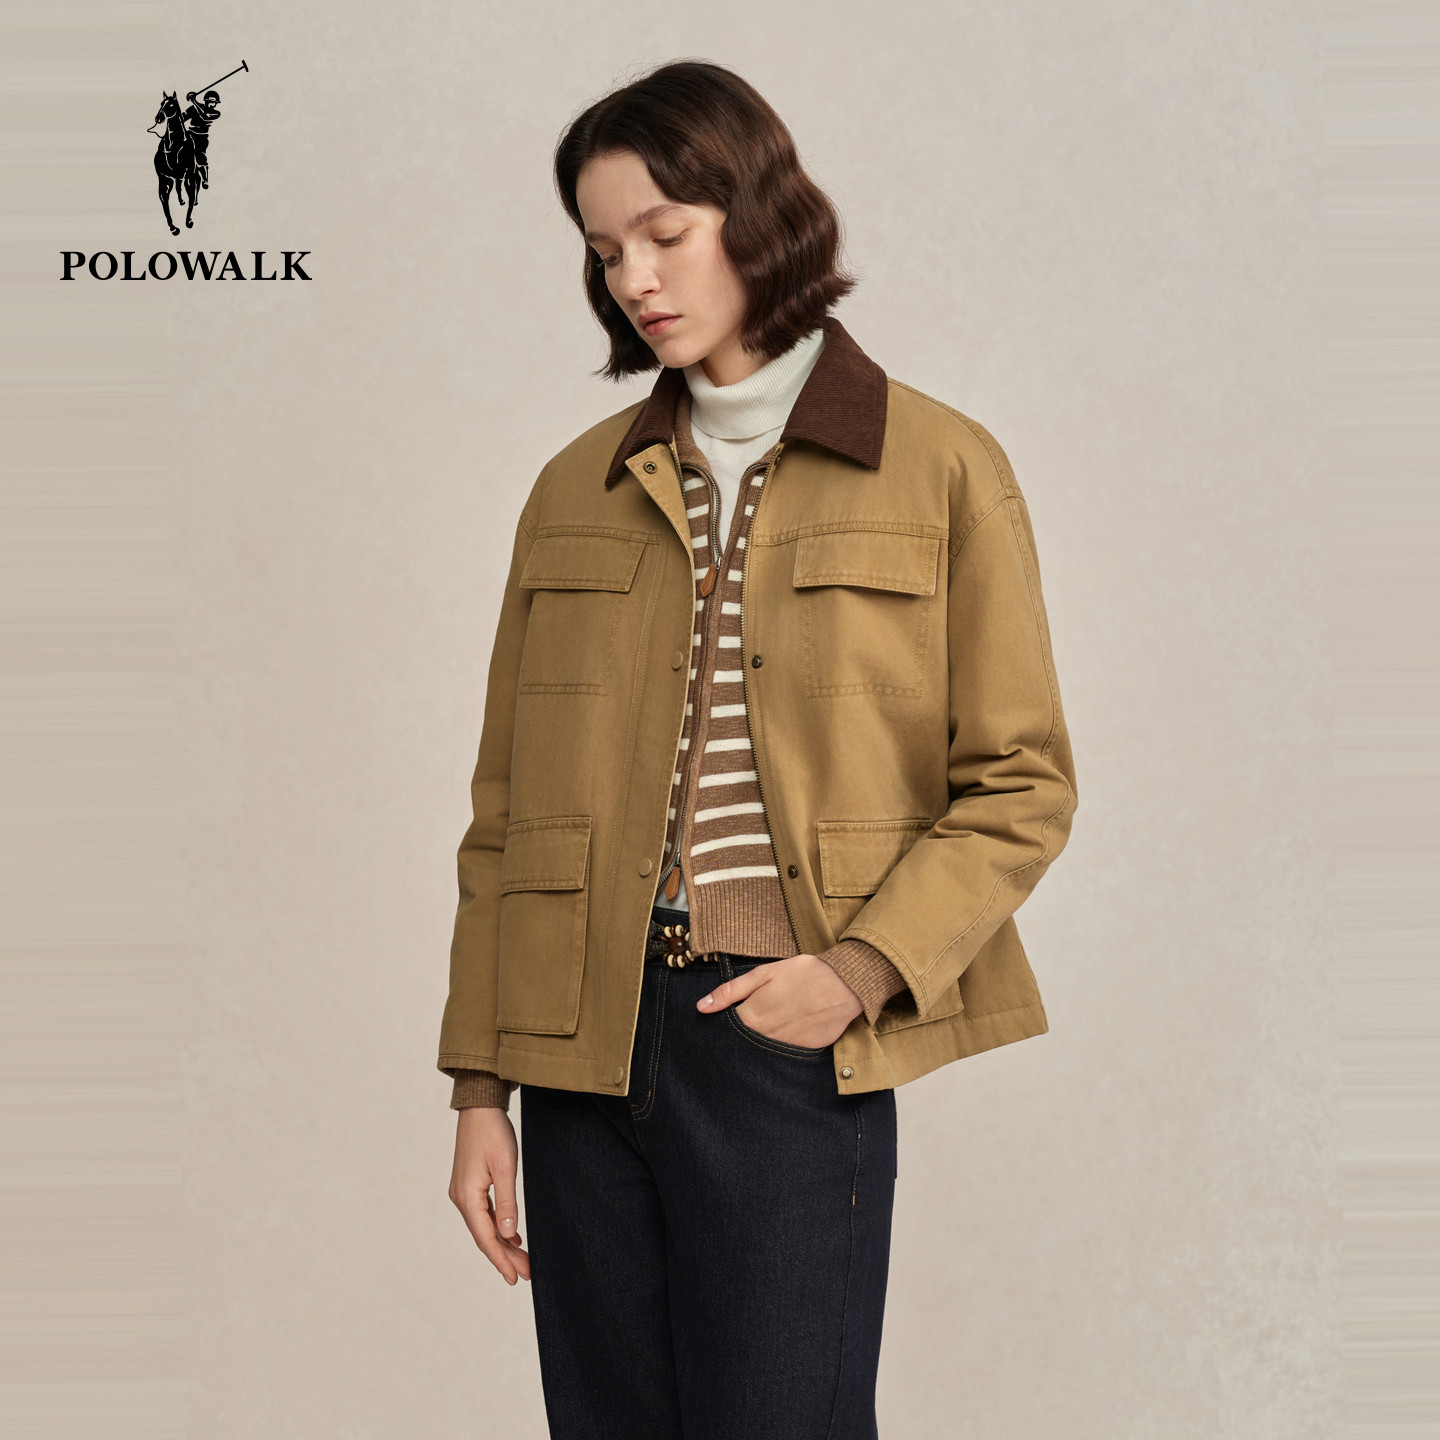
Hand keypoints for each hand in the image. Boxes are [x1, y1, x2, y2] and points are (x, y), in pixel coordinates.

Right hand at [449, 1106, 530, 1284]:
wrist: (479, 1107)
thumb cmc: (493, 1133)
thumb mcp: (504, 1166)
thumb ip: (506, 1201)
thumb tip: (507, 1234)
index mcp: (468, 1197)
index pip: (486, 1238)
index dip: (501, 1260)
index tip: (516, 1278)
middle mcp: (461, 1198)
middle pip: (484, 1236)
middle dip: (505, 1256)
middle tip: (527, 1274)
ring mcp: (463, 1192)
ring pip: (484, 1226)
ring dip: (503, 1243)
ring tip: (523, 1260)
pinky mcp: (469, 1185)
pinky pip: (483, 1214)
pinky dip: (498, 1227)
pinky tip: (512, 1235)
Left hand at [696, 953, 863, 1047]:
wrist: (845, 983)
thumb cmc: (802, 974)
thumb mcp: (763, 974)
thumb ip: (730, 991)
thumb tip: (701, 1008)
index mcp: (752, 1018)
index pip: (727, 1028)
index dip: (727, 1019)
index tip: (733, 1012)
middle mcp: (766, 1039)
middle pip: (745, 1041)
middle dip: (745, 1032)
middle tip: (760, 1013)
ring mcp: (786, 1048)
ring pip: (766, 1047)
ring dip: (766, 1037)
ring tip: (778, 1017)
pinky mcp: (805, 1052)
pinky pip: (787, 1051)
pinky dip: (786, 1041)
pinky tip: (794, 1025)